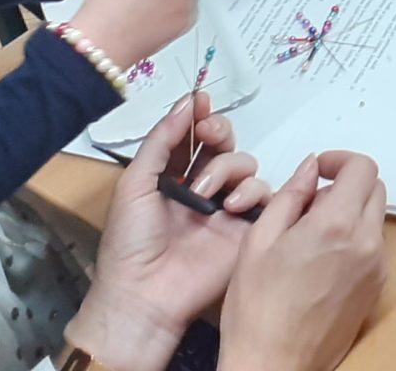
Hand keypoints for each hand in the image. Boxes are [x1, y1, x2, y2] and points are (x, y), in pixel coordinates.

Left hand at [67, 93, 270, 370]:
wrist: (147, 294)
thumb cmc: (131, 240)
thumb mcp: (134, 184)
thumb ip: (161, 142)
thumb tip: (186, 101)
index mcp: (170, 177)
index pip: (191, 137)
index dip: (198, 116)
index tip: (200, 101)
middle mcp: (201, 188)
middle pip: (223, 144)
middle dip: (218, 130)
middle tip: (208, 134)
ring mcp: (226, 207)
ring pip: (245, 164)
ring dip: (226, 168)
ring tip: (202, 195)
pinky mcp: (247, 227)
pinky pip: (264, 194)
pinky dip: (251, 191)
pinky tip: (230, 206)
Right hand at [219, 150, 388, 370]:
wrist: (275, 365)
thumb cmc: (258, 310)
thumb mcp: (259, 240)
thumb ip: (290, 196)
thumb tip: (309, 169)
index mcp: (336, 225)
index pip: (362, 168)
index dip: (340, 160)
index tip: (320, 169)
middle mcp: (366, 244)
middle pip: (374, 189)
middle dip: (346, 184)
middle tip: (311, 201)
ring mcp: (375, 269)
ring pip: (374, 218)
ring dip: (350, 213)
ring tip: (310, 235)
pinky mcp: (375, 289)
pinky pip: (372, 247)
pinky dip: (354, 240)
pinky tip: (320, 260)